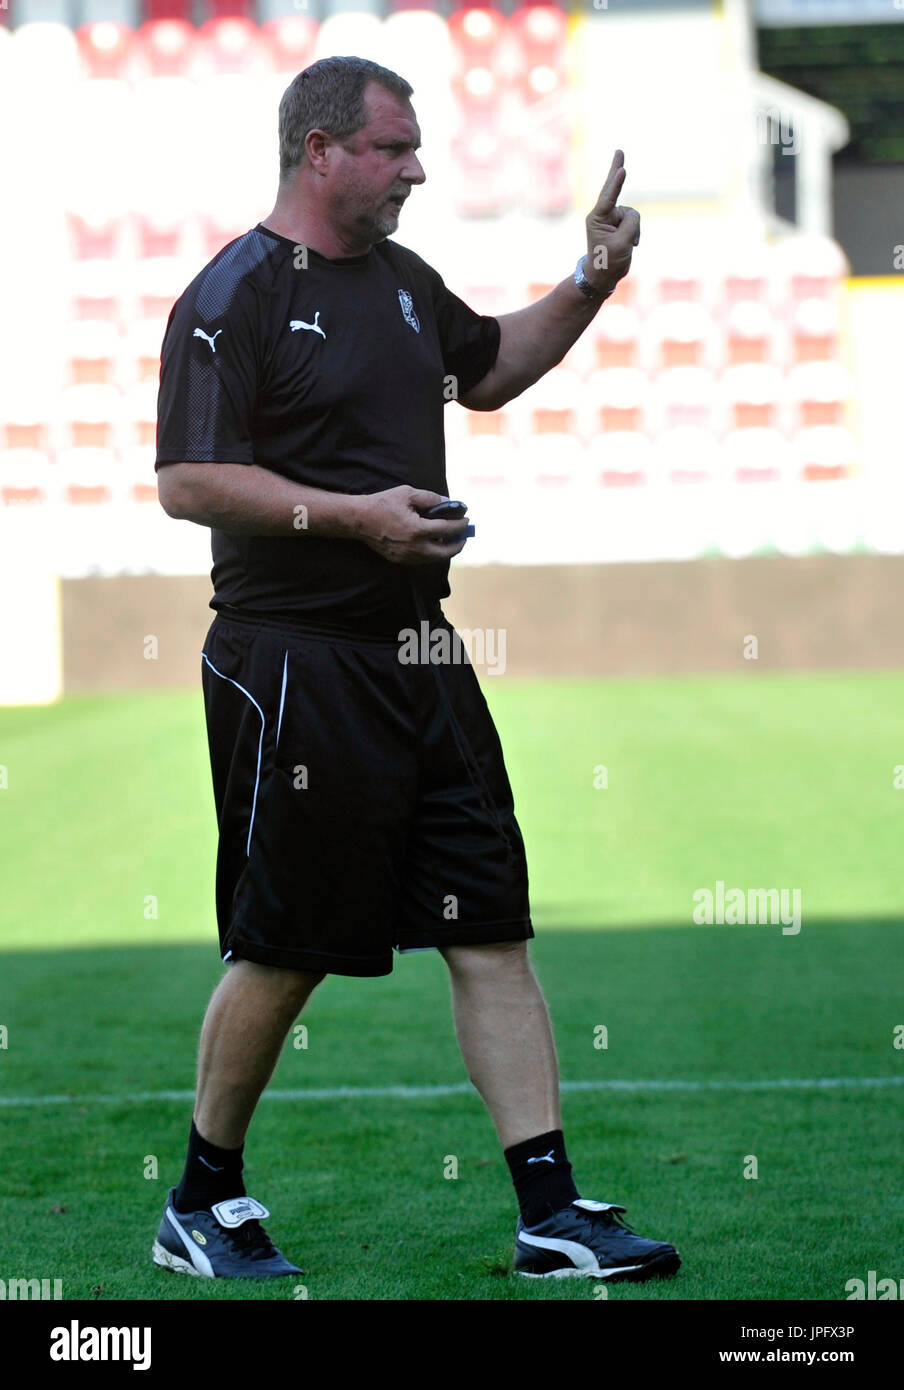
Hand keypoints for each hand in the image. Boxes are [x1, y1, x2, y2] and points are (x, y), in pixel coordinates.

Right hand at [355, 486, 470, 564]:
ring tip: (451, 540)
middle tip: (463, 536)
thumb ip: (430, 498)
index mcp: (418, 530)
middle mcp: (414, 547)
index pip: (447, 530)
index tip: (466, 520)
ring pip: (434, 559)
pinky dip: (432, 553)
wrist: (359, 520)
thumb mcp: (408, 493)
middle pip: (445, 552)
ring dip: (445, 550)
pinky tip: (434, 543)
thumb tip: (448, 502)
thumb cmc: (382, 504)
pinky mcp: (400, 560)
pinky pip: (422, 559)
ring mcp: (407, 556)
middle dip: (458, 544)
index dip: (460, 525)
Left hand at [584, 149, 640, 293]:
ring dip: (634, 229)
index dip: (617, 183)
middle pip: (613, 189)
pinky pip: (634, 221)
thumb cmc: (608, 262)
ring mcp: (611, 218)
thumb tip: (633, 214)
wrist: (603, 277)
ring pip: (632, 214)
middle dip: (616, 171)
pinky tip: (632, 244)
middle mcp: (602, 215)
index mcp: (597, 218)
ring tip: (628, 244)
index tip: (622, 169)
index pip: (609, 196)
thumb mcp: (622, 244)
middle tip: (619, 151)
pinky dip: (636, 232)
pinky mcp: (619, 224)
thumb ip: (631, 224)